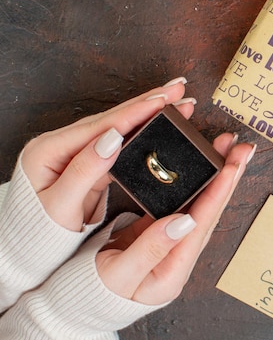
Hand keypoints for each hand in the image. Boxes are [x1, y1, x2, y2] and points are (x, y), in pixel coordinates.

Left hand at [20, 77, 194, 230]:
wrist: (25, 252)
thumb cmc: (39, 233)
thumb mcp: (60, 206)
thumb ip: (85, 170)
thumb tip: (112, 137)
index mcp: (50, 150)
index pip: (102, 124)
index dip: (136, 111)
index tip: (163, 100)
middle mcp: (62, 144)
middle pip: (113, 117)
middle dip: (149, 102)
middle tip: (178, 89)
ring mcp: (75, 152)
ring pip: (119, 126)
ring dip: (149, 113)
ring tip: (176, 101)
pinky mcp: (88, 163)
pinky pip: (120, 142)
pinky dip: (142, 132)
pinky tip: (159, 125)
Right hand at [95, 134, 255, 304]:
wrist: (81, 305)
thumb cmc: (93, 294)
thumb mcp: (117, 275)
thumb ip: (150, 249)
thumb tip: (183, 221)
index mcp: (173, 271)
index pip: (202, 225)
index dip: (217, 193)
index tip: (231, 166)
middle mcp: (180, 257)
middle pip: (210, 212)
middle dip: (228, 177)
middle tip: (243, 148)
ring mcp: (173, 244)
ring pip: (201, 205)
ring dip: (217, 176)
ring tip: (230, 149)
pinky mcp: (161, 233)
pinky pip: (185, 204)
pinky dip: (196, 183)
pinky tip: (204, 166)